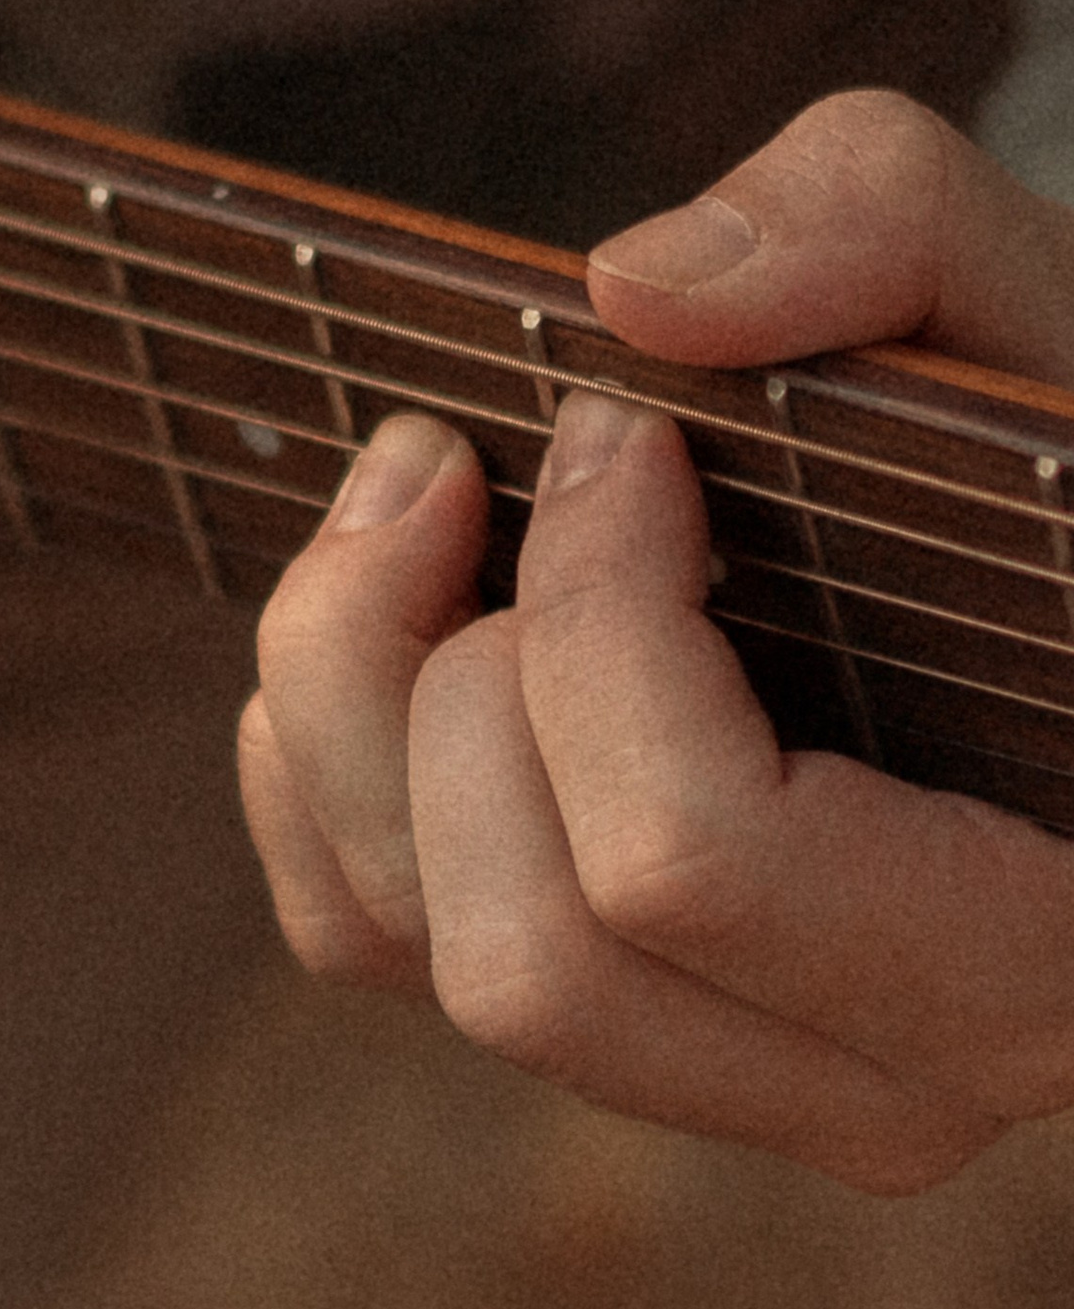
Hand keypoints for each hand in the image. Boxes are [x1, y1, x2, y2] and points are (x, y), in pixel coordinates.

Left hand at [239, 89, 1073, 1191]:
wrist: (1058, 585)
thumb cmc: (1059, 464)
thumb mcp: (1036, 313)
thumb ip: (886, 232)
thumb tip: (633, 295)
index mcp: (1039, 942)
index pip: (692, 859)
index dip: (594, 620)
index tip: (612, 434)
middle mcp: (882, 1071)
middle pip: (523, 949)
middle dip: (432, 670)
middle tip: (446, 462)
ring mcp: (728, 1076)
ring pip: (412, 949)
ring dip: (344, 701)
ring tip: (408, 515)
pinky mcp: (603, 1017)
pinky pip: (358, 935)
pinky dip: (309, 769)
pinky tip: (391, 629)